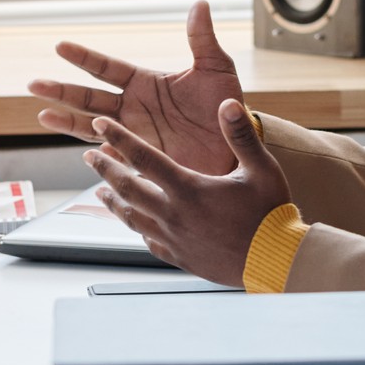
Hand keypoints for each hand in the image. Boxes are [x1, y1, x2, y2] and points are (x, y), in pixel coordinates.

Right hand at [30, 0, 244, 175]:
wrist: (238, 144)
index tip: (60, 46)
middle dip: (62, 91)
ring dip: (68, 121)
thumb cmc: (226, 104)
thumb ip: (202, 39)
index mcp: (144, 83)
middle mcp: (133, 108)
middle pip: (89, 98)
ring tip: (42, 115)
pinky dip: (100, 154)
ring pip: (92, 127)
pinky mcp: (142, 159)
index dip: (84, 58)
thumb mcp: (216, 69)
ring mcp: (134, 135)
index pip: (106, 68)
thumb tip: (200, 3)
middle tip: (34, 84)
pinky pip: (115, 156)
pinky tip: (83, 153)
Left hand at [84, 99, 289, 285]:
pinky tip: (135, 222)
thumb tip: (227, 103)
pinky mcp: (179, 257)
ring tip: (100, 190)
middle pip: (127, 188)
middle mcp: (174, 215)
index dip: (118, 139)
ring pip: (131, 217)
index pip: (143, 158)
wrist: (275, 261)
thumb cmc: (271, 214)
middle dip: (105, 169)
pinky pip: (148, 240)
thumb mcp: (261, 168)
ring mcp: (173, 239)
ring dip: (112, 200)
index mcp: (189, 189)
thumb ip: (241, 135)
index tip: (100, 127)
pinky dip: (136, 227)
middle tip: (89, 155)